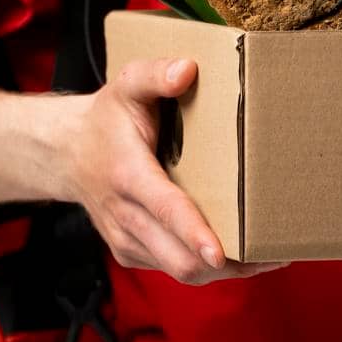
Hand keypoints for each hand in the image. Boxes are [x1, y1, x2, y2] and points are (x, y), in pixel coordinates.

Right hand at [59, 56, 285, 284]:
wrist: (66, 153)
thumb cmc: (105, 119)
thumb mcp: (126, 85)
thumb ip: (155, 74)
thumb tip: (188, 69)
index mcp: (129, 175)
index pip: (165, 209)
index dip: (194, 233)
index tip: (220, 252)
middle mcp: (126, 215)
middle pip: (178, 258)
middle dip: (227, 264)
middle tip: (275, 255)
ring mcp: (127, 239)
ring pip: (179, 271)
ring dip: (224, 270)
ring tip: (268, 258)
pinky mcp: (133, 252)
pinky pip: (173, 270)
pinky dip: (206, 268)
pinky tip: (238, 253)